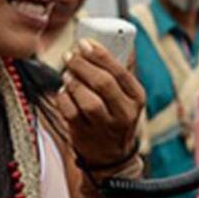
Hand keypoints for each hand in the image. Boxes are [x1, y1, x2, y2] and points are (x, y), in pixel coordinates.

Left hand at [57, 39, 146, 167]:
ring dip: (73, 83)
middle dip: (83, 65)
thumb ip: (119, 73)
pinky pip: (71, 113)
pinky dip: (63, 99)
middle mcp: (124, 112)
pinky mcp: (85, 135)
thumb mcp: (126, 97)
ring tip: (66, 74)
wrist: (111, 155)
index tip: (84, 43)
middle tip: (69, 56)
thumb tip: (108, 41)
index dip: (100, 54)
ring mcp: (104, 126)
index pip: (119, 71)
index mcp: (136, 97)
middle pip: (103, 83)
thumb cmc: (115, 116)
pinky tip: (62, 92)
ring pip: (88, 100)